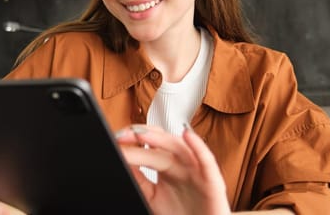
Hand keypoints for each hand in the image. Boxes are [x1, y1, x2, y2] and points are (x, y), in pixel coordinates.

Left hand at [115, 124, 230, 214]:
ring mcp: (197, 170)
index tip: (116, 139)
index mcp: (167, 166)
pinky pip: (206, 160)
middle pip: (161, 144)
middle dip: (142, 137)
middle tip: (122, 136)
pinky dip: (198, 146)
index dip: (133, 141)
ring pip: (180, 148)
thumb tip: (123, 161)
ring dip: (161, 139)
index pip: (149, 146)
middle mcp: (181, 165)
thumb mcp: (152, 196)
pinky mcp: (212, 181)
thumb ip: (139, 179)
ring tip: (142, 134)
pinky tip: (187, 134)